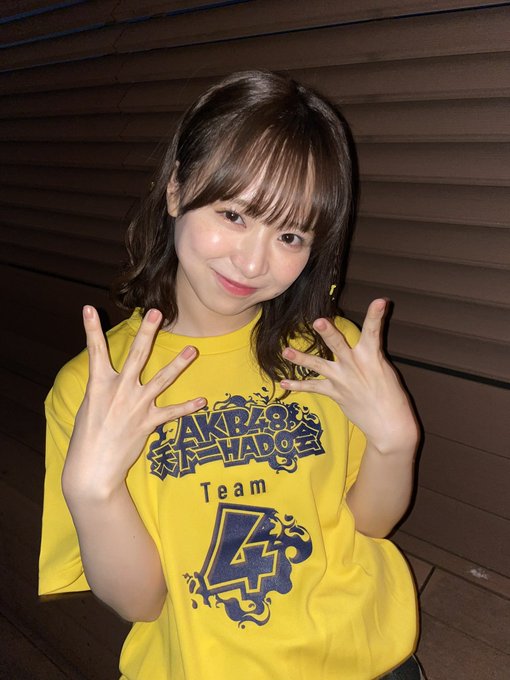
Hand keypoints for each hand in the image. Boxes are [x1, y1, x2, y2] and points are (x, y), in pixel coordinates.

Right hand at [63, 306, 205, 497]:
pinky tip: (203, 401)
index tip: (89, 307)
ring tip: (193, 349)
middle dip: (147, 332)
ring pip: (162, 379)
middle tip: (156, 313)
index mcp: (100, 385)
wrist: (93, 468)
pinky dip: (188, 407)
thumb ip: (103, 387)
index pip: (95, 351)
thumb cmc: (88, 436)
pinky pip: (172, 412)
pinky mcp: (148, 422)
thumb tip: (111, 375)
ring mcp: (136, 406)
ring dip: (179, 364)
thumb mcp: (90, 406)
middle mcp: (120, 391)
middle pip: (137, 355)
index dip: (90, 329)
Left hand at [281, 299, 417, 455]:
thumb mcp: (386, 370)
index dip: (376, 315)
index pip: (375, 331)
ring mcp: (342, 379)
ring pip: (318, 365)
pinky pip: (313, 387)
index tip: (380, 301)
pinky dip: (298, 385)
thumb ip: (371, 354)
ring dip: (301, 358)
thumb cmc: (391, 396)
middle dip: (328, 332)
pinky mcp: (335, 393)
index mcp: (372, 356)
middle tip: (318, 321)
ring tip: (285, 351)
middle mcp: (355, 365)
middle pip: (338, 344)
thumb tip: (363, 344)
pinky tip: (284, 382)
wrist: (389, 425)